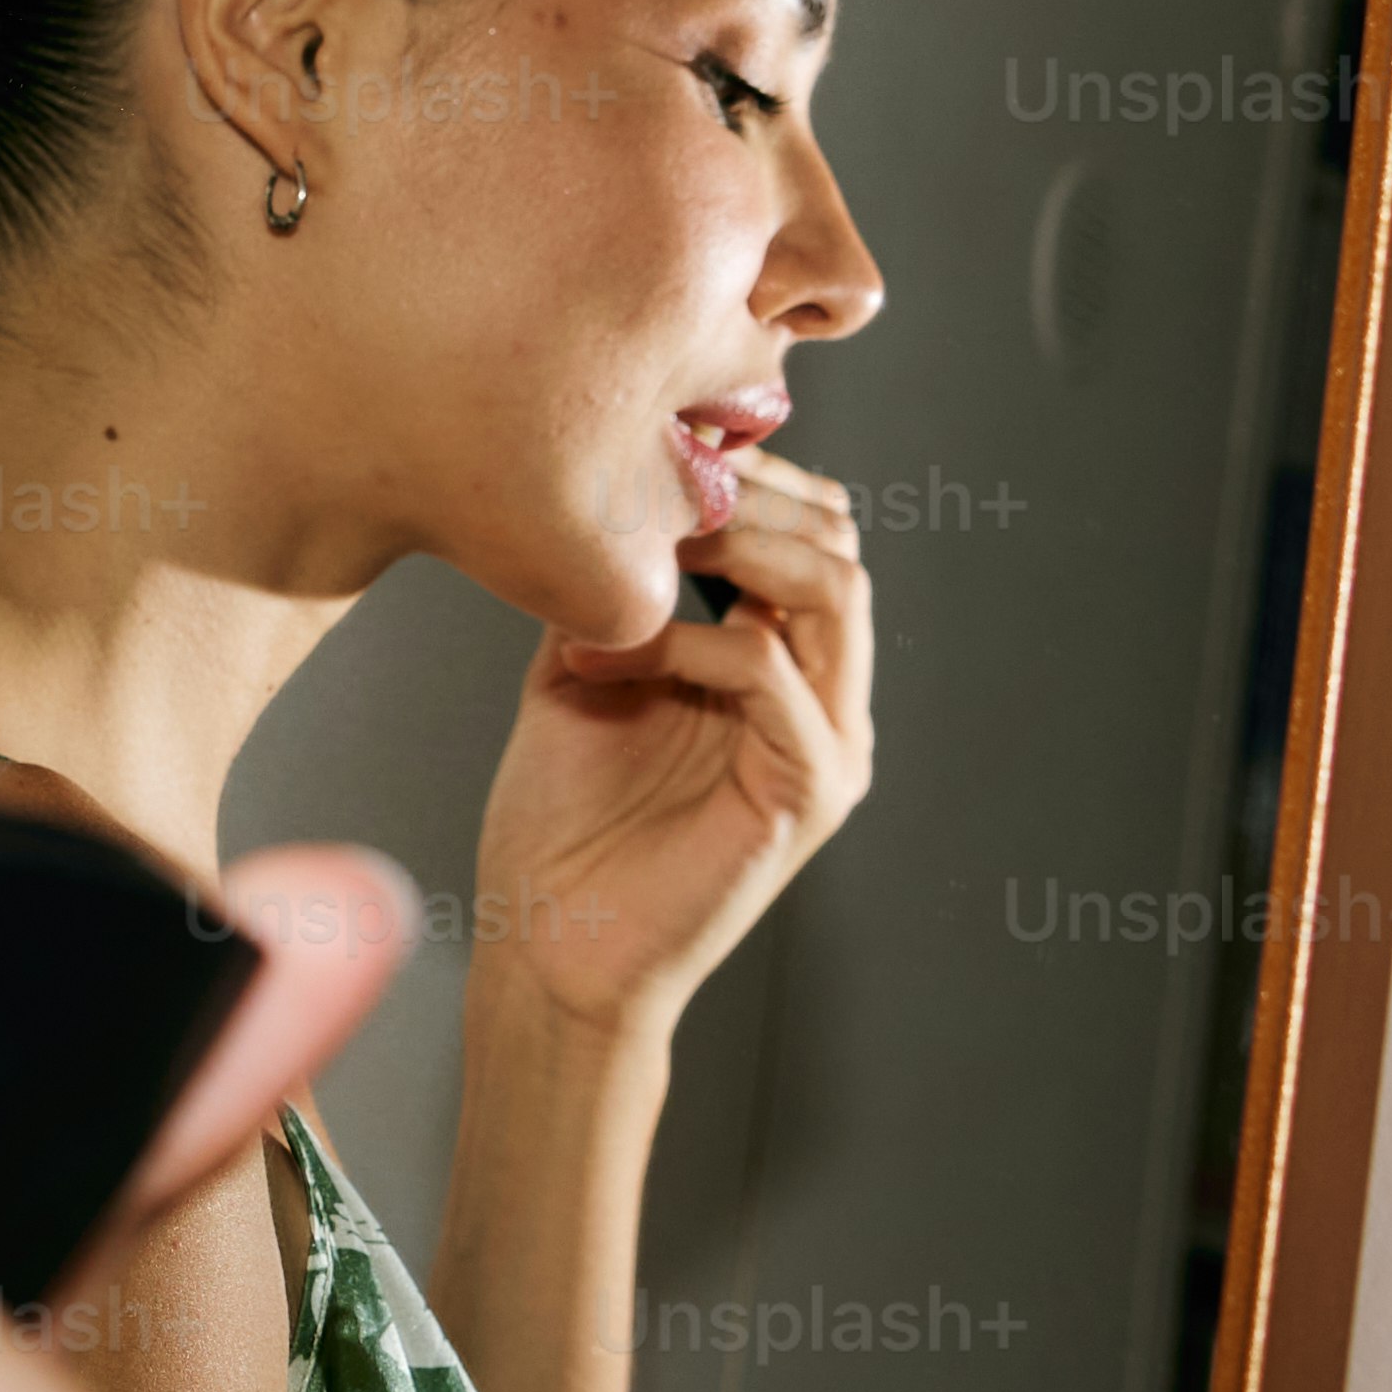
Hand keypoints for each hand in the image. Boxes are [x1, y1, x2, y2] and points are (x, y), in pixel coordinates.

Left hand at [470, 448, 877, 1043]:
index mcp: (780, 666)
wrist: (552, 942)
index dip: (748, 476)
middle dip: (748, 495)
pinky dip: (691, 642)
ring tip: (644, 550)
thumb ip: (617, 585)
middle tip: (654, 488)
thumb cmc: (561, 819)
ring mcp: (828, 746)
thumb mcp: (584, 664)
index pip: (813, 530)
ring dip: (736, 547)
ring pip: (835, 590)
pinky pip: (777, 674)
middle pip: (839, 543)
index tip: (657, 449)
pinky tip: (606, 653)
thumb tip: (604, 483)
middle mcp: (821, 699)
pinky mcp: (810, 792)